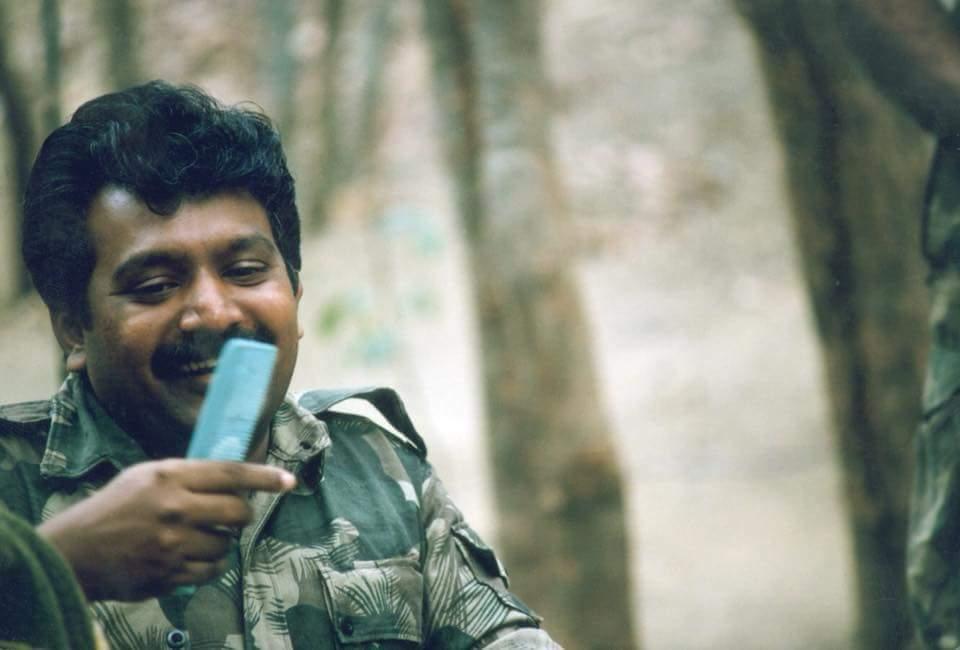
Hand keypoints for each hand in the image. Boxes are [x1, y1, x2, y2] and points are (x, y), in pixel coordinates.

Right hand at [37, 459, 295, 601]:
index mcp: (169, 477)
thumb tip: (234, 479)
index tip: (289, 481)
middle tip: (227, 516)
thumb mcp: (146, 475)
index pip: (231, 473)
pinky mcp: (170, 574)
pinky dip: (208, 565)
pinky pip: (211, 571)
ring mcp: (173, 545)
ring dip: (221, 542)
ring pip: (227, 545)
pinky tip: (190, 557)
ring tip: (196, 537)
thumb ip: (188, 475)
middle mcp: (175, 509)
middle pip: (238, 513)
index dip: (264, 477)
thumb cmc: (112, 508)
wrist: (74, 552)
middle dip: (239, 515)